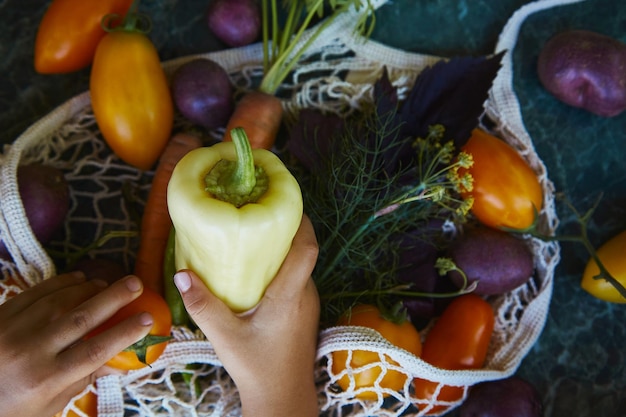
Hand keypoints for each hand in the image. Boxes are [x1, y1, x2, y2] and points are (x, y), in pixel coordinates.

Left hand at [0, 272, 153, 416]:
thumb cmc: (11, 408)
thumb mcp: (48, 405)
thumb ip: (82, 379)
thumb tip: (119, 360)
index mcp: (46, 379)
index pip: (95, 351)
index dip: (125, 333)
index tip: (148, 319)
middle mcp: (30, 352)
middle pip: (82, 318)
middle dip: (113, 298)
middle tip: (136, 284)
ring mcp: (12, 330)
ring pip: (60, 300)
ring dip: (89, 288)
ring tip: (108, 284)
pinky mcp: (0, 315)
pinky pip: (36, 292)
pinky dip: (61, 282)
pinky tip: (79, 279)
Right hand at [174, 215, 319, 416]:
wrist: (283, 397)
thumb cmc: (258, 368)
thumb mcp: (225, 337)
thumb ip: (204, 306)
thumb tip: (182, 274)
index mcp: (290, 295)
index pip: (307, 248)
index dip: (300, 221)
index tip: (280, 201)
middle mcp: (305, 294)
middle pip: (303, 250)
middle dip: (285, 227)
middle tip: (256, 211)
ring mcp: (307, 302)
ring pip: (299, 264)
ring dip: (282, 247)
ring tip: (253, 234)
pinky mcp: (302, 310)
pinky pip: (295, 277)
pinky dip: (280, 265)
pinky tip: (256, 267)